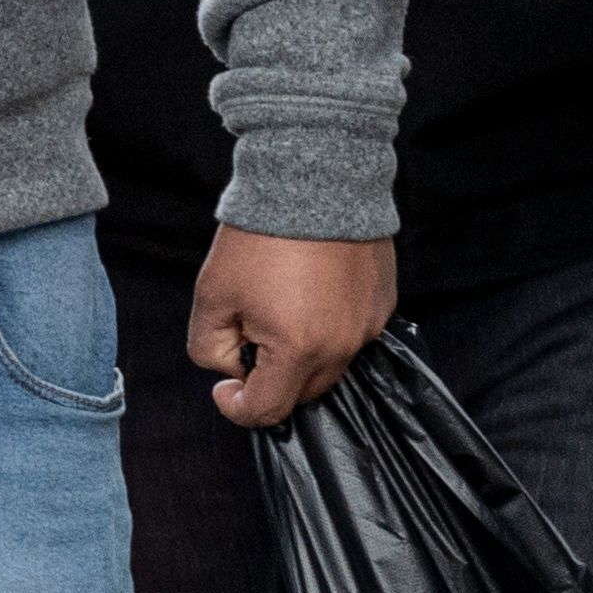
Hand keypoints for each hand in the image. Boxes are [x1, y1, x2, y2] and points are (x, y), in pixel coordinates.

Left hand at [190, 227, 392, 428]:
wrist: (314, 182)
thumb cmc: (258, 239)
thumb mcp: (212, 296)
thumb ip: (210, 347)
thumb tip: (232, 366)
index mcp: (299, 350)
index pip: (268, 410)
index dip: (236, 407)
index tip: (224, 387)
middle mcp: (343, 346)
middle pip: (301, 393)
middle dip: (268, 378)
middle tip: (246, 334)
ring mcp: (368, 326)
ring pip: (328, 366)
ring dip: (298, 356)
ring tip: (276, 309)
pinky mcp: (382, 304)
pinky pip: (350, 336)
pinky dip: (324, 330)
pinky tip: (306, 294)